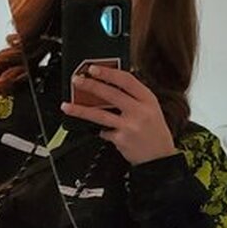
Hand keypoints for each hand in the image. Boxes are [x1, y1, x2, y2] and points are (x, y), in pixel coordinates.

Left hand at [60, 66, 176, 164]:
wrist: (160, 158)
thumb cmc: (155, 133)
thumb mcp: (152, 109)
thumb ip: (135, 97)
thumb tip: (112, 83)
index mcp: (148, 99)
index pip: (126, 80)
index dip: (108, 73)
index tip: (93, 69)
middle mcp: (139, 111)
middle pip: (110, 94)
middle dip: (90, 86)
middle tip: (77, 81)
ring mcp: (129, 126)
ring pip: (100, 114)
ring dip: (80, 110)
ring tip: (67, 106)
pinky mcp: (121, 140)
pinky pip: (103, 132)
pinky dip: (99, 130)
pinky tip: (99, 130)